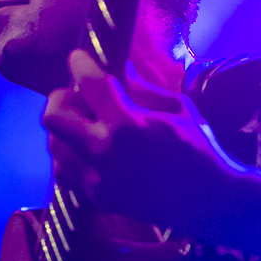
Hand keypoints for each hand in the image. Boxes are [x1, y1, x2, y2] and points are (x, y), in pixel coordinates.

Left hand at [42, 49, 227, 230]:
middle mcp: (103, 151)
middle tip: (80, 96)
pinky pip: (63, 171)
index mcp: (127, 124)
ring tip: (86, 124)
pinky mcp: (95, 198)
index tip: (80, 58)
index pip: (87, 82)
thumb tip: (118, 64)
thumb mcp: (176, 108)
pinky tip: (88, 150)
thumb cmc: (198, 149)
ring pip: (53, 144)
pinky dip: (69, 156)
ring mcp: (95, 179)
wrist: (207, 202)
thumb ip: (140, 87)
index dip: (79, 63)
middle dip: (62, 97)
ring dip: (64, 129)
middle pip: (53, 115)